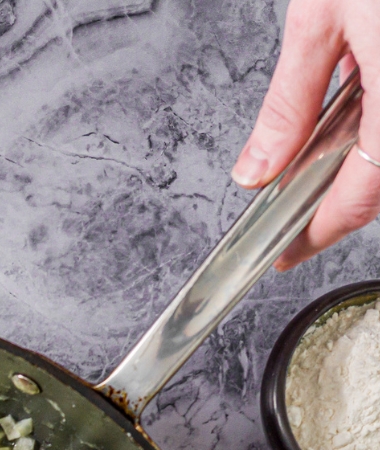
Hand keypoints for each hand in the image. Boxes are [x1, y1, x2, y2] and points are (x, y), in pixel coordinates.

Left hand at [232, 0, 379, 269]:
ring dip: (367, 159)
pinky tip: (364, 97)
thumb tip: (258, 168)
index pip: (361, 195)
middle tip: (300, 210)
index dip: (319, 231)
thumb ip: (288, 103)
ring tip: (325, 153)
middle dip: (343, 195)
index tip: (287, 251)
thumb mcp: (321, 14)